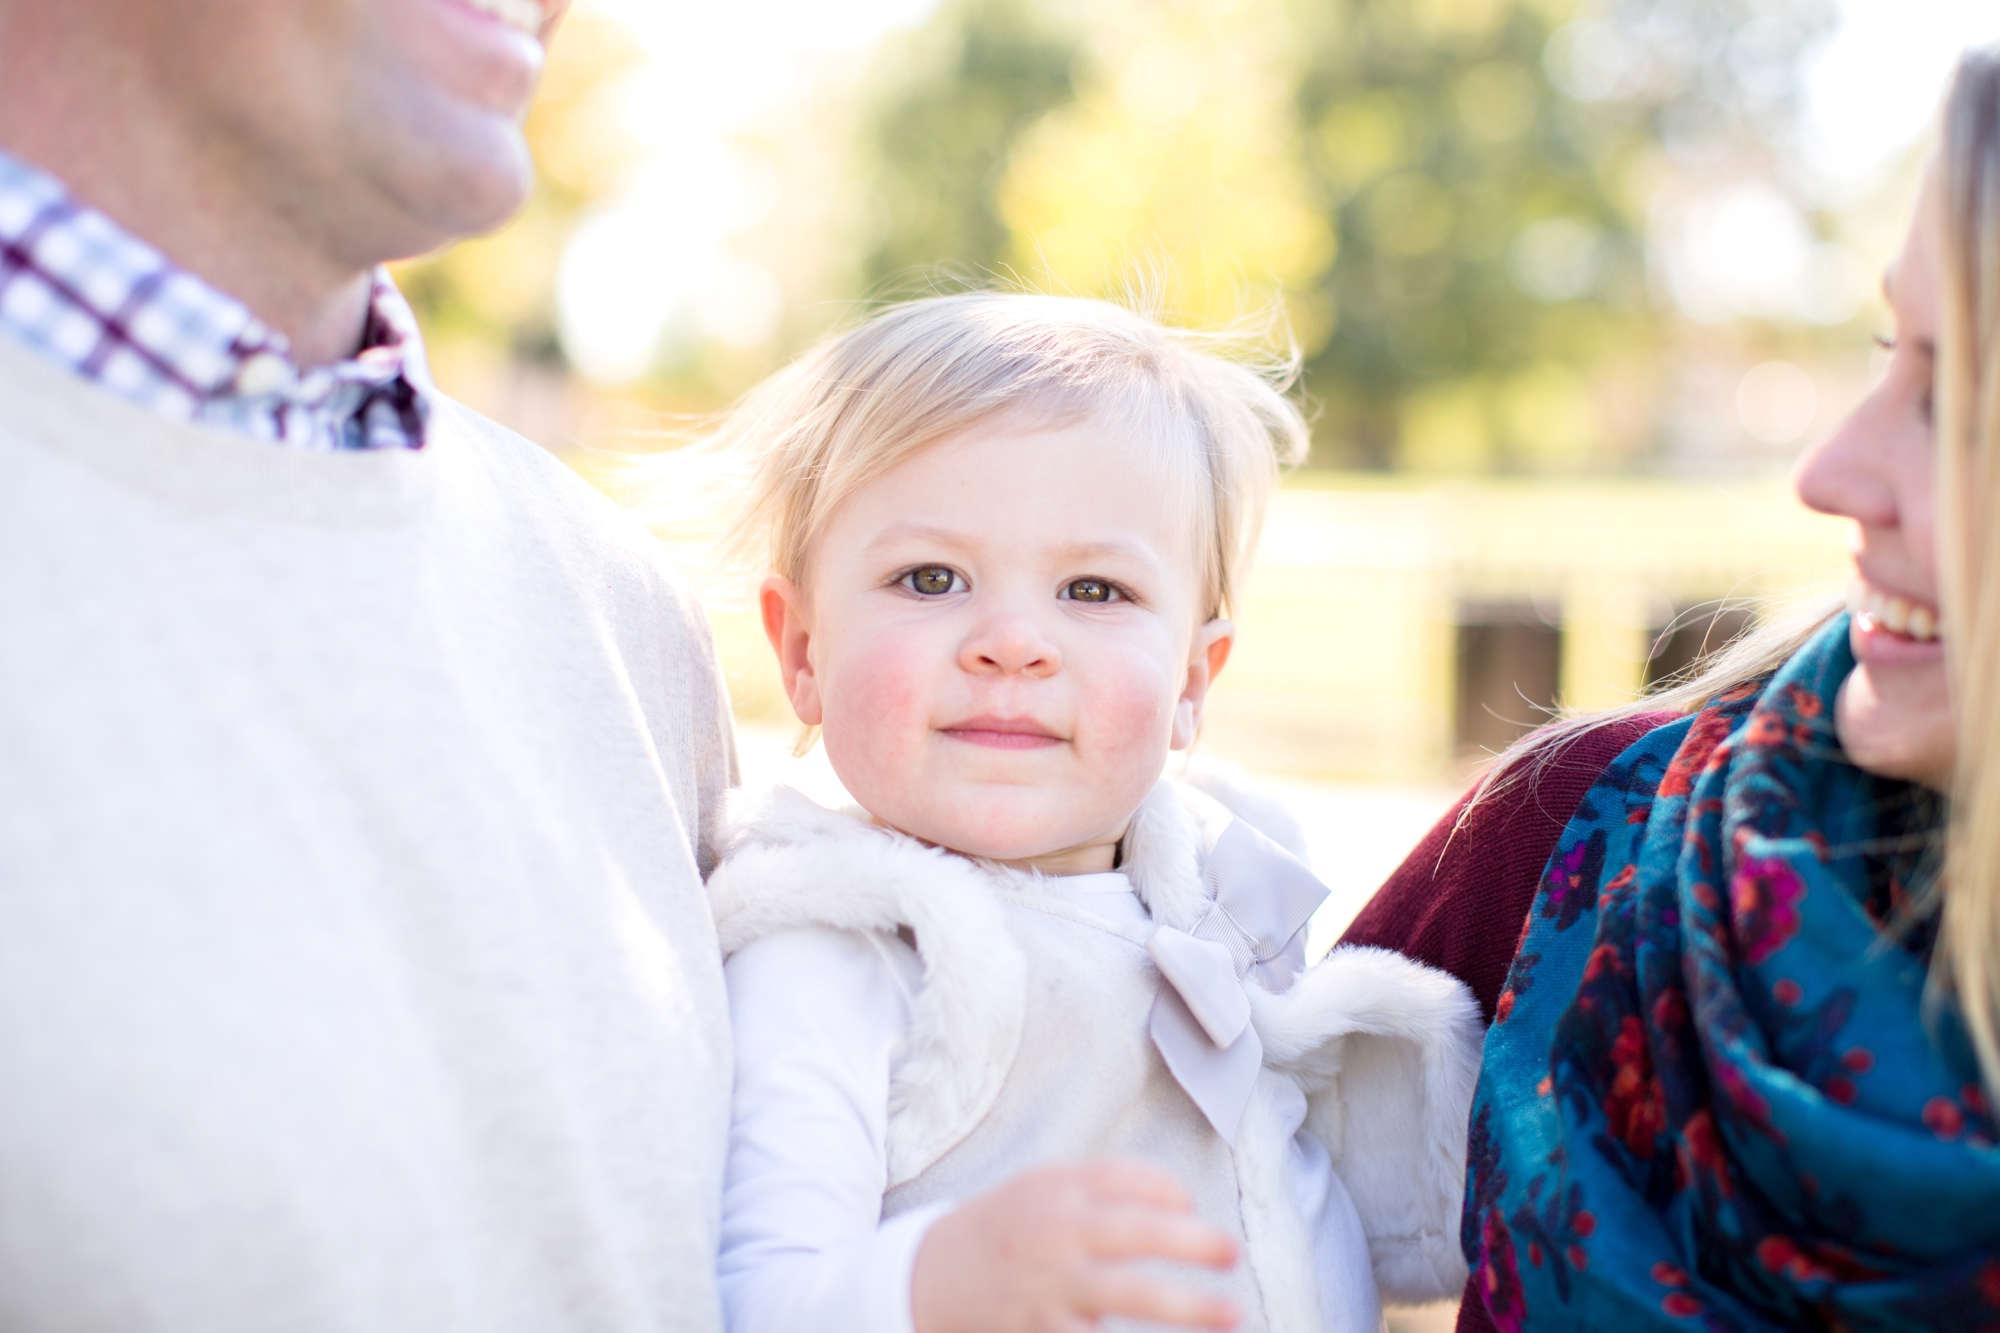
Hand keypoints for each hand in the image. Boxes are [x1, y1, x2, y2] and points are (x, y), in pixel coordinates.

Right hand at [909, 1159, 1241, 1332]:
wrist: (924, 1275)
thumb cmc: (1003, 1229)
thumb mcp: (1040, 1189)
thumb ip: (1101, 1187)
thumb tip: (1179, 1201)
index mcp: (1057, 1188)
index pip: (1128, 1178)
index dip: (1171, 1190)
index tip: (1192, 1207)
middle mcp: (1055, 1232)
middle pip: (1137, 1230)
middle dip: (1193, 1241)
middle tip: (1231, 1252)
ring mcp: (1048, 1284)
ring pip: (1127, 1294)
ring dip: (1186, 1306)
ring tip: (1232, 1314)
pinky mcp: (1037, 1329)